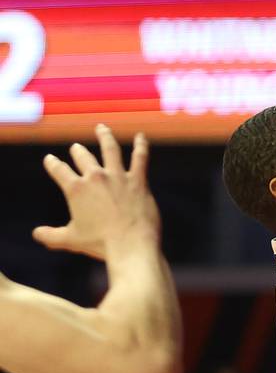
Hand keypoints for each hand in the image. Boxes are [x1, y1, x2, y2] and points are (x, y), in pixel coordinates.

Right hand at [33, 126, 158, 260]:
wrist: (129, 244)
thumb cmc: (99, 243)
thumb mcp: (70, 240)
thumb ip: (50, 235)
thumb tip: (36, 234)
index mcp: (76, 189)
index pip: (59, 170)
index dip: (52, 164)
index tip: (50, 159)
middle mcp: (96, 178)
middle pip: (84, 157)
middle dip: (78, 152)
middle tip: (76, 147)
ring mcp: (118, 176)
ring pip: (110, 149)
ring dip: (105, 136)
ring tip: (102, 128)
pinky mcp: (138, 180)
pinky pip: (140, 157)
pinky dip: (141, 145)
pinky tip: (141, 137)